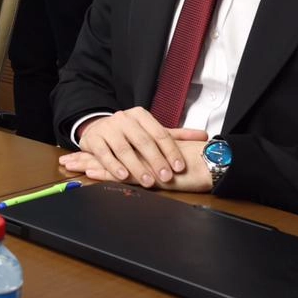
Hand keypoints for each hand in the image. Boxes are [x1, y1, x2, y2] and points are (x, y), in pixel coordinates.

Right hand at [57, 107, 207, 188]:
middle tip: (166, 177)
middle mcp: (124, 119)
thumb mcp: (151, 132)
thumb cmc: (128, 134)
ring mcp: (108, 128)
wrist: (97, 128)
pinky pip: (105, 154)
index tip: (179, 167)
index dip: (171, 151)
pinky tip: (124, 176)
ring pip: (124, 149)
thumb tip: (204, 136)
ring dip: (137, 167)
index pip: (160, 133)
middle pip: (143, 141)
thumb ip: (176, 136)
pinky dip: (114, 166)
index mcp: (141, 116)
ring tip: (147, 181)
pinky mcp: (93, 139)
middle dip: (156, 161)